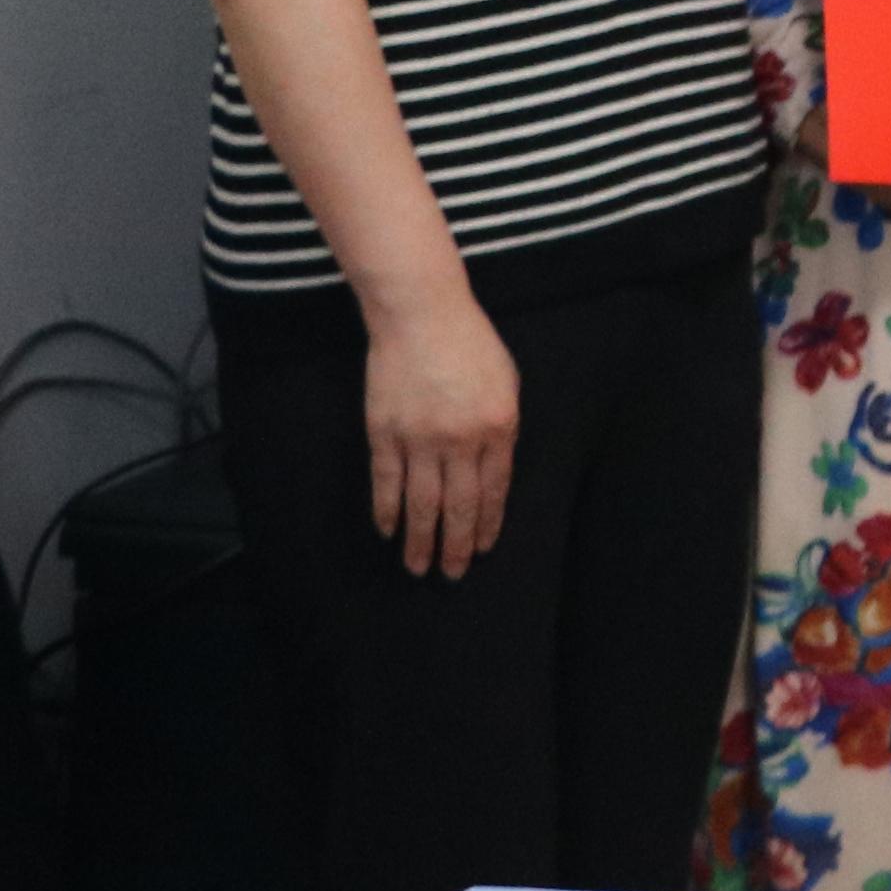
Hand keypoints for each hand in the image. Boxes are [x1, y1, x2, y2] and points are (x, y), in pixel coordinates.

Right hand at [361, 285, 521, 577]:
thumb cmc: (470, 344)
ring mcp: (420, 440)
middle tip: (451, 574)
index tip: (481, 549)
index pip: (493, 491)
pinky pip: (386, 483)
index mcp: (498, 428)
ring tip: (417, 567)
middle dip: (455, 546)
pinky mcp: (384, 434)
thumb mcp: (506, 383)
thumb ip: (501, 428)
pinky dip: (386, 511)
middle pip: (458, 506)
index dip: (486, 524)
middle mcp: (460, 441)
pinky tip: (388, 531)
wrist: (422, 316)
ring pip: (421, 504)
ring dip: (419, 540)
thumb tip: (493, 470)